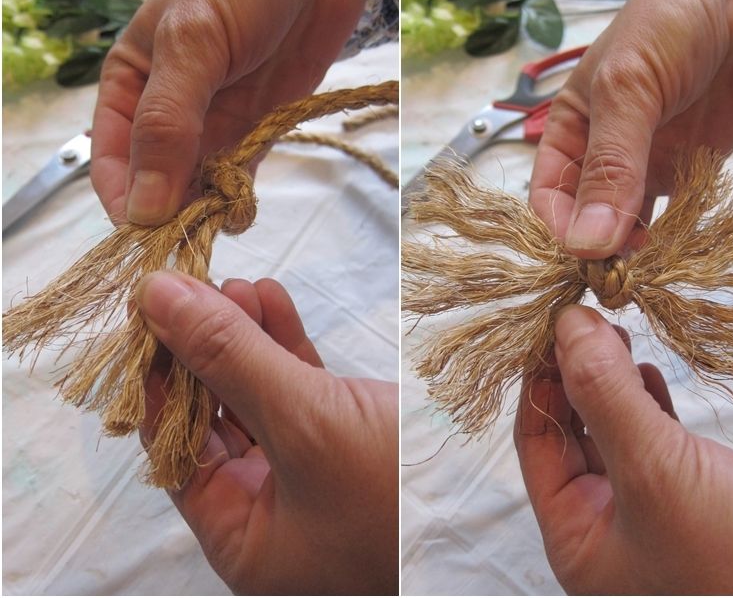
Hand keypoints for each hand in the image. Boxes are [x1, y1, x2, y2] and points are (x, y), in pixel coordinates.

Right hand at [92, 0, 370, 224]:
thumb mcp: (191, 42)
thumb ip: (167, 123)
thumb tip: (143, 206)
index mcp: (130, 84)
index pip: (111, 159)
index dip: (123, 199)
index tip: (144, 233)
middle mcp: (165, 112)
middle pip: (154, 181)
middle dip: (167, 214)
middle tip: (188, 243)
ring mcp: (212, 125)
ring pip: (195, 186)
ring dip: (203, 212)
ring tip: (217, 227)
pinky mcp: (253, 132)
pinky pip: (236, 178)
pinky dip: (236, 199)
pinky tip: (240, 212)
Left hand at [136, 273, 397, 594]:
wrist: (496, 497)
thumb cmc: (398, 494)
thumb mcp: (302, 422)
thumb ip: (228, 357)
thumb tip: (157, 299)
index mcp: (243, 535)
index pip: (176, 448)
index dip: (159, 377)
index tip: (149, 314)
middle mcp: (270, 508)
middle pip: (216, 416)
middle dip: (207, 348)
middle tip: (195, 289)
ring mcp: (310, 470)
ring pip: (260, 393)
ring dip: (246, 338)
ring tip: (235, 285)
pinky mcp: (347, 436)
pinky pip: (301, 386)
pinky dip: (286, 342)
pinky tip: (272, 300)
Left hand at [515, 304, 732, 594]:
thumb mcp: (655, 470)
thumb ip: (605, 395)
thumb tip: (568, 326)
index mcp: (576, 536)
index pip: (536, 441)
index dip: (542, 378)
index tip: (554, 326)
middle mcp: (602, 525)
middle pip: (571, 431)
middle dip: (578, 375)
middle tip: (589, 324)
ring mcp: (645, 511)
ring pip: (611, 429)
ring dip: (611, 382)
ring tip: (616, 338)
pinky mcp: (688, 496)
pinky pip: (650, 438)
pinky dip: (646, 401)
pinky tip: (648, 374)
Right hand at [529, 0, 732, 257]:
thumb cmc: (671, 23)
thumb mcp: (628, 88)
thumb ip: (610, 165)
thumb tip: (587, 240)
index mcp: (569, 130)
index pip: (549, 195)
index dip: (559, 227)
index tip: (583, 252)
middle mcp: (601, 154)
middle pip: (585, 217)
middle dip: (595, 246)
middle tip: (618, 275)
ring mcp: (644, 166)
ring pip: (626, 225)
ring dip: (633, 251)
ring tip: (648, 268)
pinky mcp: (686, 172)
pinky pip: (671, 217)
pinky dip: (671, 238)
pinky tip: (676, 250)